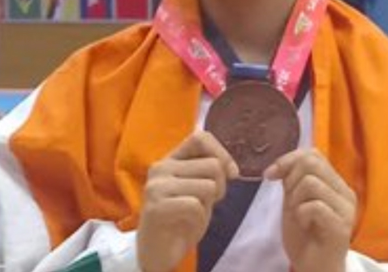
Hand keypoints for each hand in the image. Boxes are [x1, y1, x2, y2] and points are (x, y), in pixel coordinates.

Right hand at [137, 132, 237, 271]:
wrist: (158, 251)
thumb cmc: (182, 219)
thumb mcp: (200, 189)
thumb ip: (209, 172)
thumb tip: (232, 169)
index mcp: (171, 159)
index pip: (201, 137)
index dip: (222, 154)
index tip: (232, 174)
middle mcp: (161, 167)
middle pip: (213, 165)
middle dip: (219, 188)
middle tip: (204, 203)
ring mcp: (156, 186)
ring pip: (208, 186)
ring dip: (208, 205)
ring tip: (192, 214)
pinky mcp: (156, 206)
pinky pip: (195, 206)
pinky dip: (198, 219)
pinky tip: (185, 223)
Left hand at [264, 149, 355, 271]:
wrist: (314, 268)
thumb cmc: (305, 237)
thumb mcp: (294, 202)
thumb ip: (292, 181)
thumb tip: (280, 164)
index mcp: (335, 184)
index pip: (313, 154)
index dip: (288, 160)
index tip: (270, 176)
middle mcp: (345, 193)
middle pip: (311, 163)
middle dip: (290, 179)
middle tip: (289, 200)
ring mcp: (346, 209)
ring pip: (311, 183)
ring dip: (295, 199)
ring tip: (298, 216)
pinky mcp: (341, 227)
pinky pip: (315, 206)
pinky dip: (301, 214)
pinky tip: (304, 225)